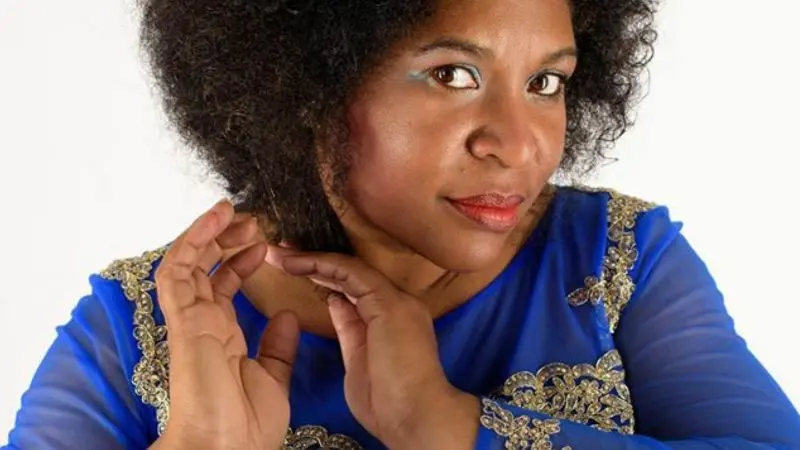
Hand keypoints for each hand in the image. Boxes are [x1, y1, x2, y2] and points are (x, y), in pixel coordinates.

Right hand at [153, 200, 299, 449]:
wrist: (227, 449)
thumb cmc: (246, 423)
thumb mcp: (272, 377)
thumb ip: (275, 346)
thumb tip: (285, 316)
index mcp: (221, 335)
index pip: (223, 287)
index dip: (240, 262)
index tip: (263, 245)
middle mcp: (202, 323)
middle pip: (203, 268)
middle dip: (223, 240)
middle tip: (249, 221)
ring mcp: (189, 319)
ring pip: (186, 262)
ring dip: (207, 233)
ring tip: (231, 211)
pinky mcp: (183, 320)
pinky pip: (177, 272)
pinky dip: (192, 241)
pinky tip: (213, 220)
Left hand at [265, 246, 479, 449]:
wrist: (417, 418)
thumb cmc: (388, 404)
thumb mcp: (358, 362)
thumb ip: (349, 330)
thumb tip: (336, 302)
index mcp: (392, 319)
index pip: (355, 289)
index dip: (323, 278)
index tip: (295, 271)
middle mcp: (397, 303)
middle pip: (351, 274)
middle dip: (314, 263)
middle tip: (281, 254)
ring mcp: (395, 301)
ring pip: (349, 269)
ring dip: (311, 259)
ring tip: (279, 254)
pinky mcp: (388, 304)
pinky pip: (351, 274)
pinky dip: (322, 265)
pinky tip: (296, 263)